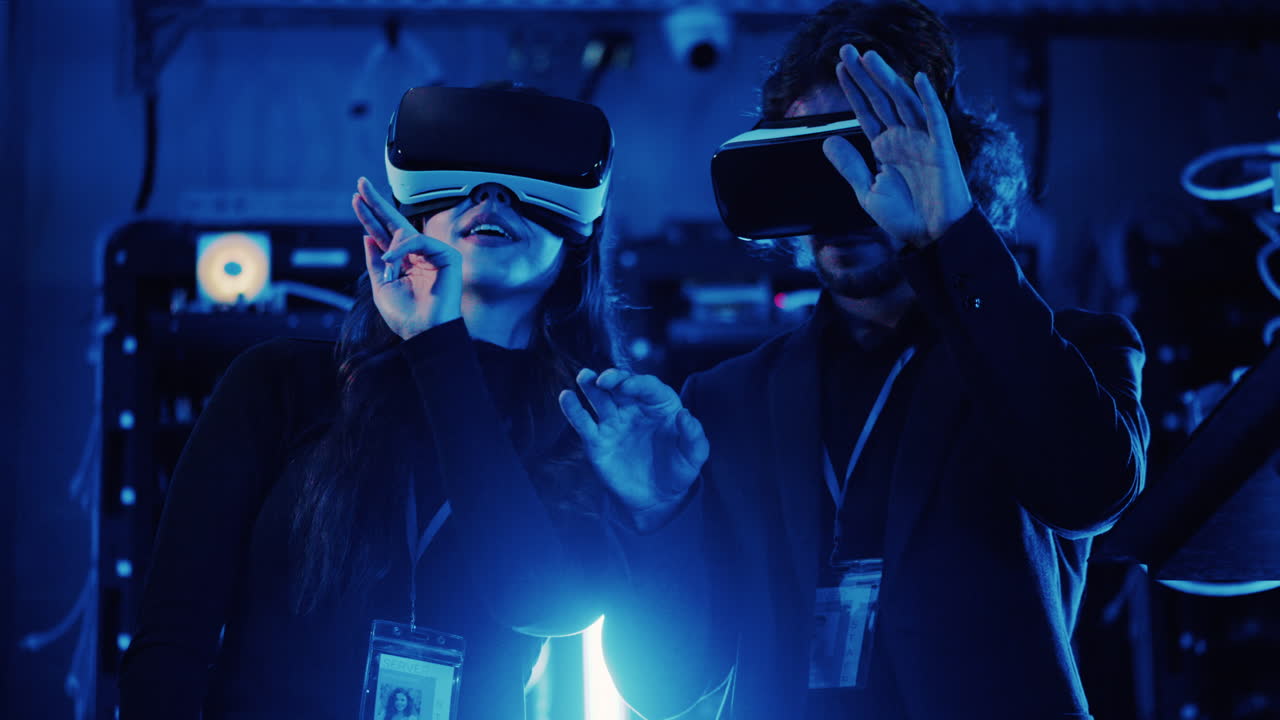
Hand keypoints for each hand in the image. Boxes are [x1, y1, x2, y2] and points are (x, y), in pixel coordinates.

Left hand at [353, 177, 461, 339]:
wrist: (424, 332)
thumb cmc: (406, 315)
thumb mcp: (380, 286)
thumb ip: (375, 260)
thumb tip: (367, 236)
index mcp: (402, 262)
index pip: (383, 234)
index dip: (370, 217)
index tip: (357, 199)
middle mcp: (417, 255)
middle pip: (394, 222)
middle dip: (376, 203)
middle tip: (361, 184)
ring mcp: (432, 254)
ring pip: (404, 234)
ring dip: (391, 247)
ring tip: (389, 267)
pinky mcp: (447, 256)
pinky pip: (419, 241)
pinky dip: (402, 249)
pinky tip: (393, 260)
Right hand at [558, 369, 708, 523]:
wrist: (656, 499)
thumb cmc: (678, 473)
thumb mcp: (693, 457)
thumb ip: (694, 436)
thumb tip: (685, 415)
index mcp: (660, 406)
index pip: (648, 386)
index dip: (638, 383)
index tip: (628, 386)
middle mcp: (635, 408)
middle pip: (621, 385)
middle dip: (612, 378)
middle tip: (603, 380)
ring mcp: (614, 422)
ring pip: (599, 398)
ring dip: (590, 385)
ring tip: (583, 377)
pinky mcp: (597, 440)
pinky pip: (583, 421)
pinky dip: (573, 409)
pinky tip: (566, 397)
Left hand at [822, 45, 972, 246]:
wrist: (932, 238)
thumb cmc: (905, 217)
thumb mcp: (867, 192)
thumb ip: (849, 166)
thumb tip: (827, 140)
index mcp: (886, 146)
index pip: (866, 111)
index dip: (853, 90)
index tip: (838, 68)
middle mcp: (904, 138)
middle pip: (881, 99)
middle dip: (864, 75)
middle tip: (846, 50)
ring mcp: (923, 141)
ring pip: (904, 102)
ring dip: (888, 79)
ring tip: (869, 58)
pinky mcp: (941, 150)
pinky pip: (936, 120)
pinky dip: (928, 100)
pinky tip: (918, 80)